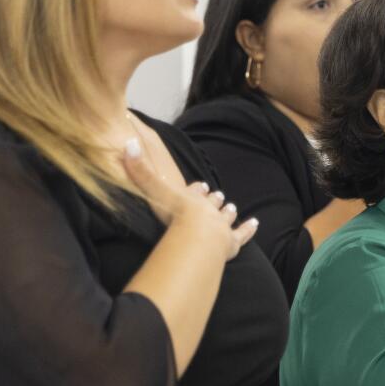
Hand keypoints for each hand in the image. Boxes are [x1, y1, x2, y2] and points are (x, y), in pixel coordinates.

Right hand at [122, 138, 259, 259]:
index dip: (197, 189)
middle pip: (213, 202)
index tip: (200, 184)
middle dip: (215, 199)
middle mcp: (209, 209)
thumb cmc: (175, 214)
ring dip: (228, 212)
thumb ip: (140, 171)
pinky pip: (242, 234)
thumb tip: (129, 143)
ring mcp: (222, 226)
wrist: (198, 236)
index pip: (195, 191)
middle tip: (219, 195)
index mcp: (193, 198)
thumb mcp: (155, 191)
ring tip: (232, 207)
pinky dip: (248, 229)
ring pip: (227, 216)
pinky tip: (255, 224)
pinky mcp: (231, 242)